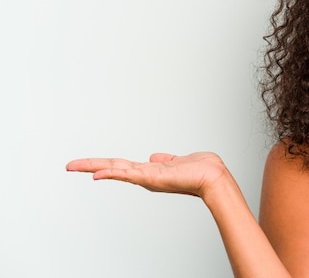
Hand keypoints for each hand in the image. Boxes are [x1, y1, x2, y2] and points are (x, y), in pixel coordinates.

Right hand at [66, 152, 229, 198]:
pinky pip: (128, 174)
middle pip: (113, 168)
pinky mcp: (152, 178)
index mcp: (151, 171)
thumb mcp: (179, 161)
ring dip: (94, 168)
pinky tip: (97, 174)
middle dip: (91, 167)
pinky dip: (112, 174)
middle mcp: (146, 176)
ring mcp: (147, 178)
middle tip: (69, 165)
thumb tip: (155, 156)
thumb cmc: (202, 170)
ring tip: (74, 166)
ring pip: (116, 170)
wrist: (213, 177)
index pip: (123, 166)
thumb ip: (166, 159)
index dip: (105, 165)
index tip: (89, 165)